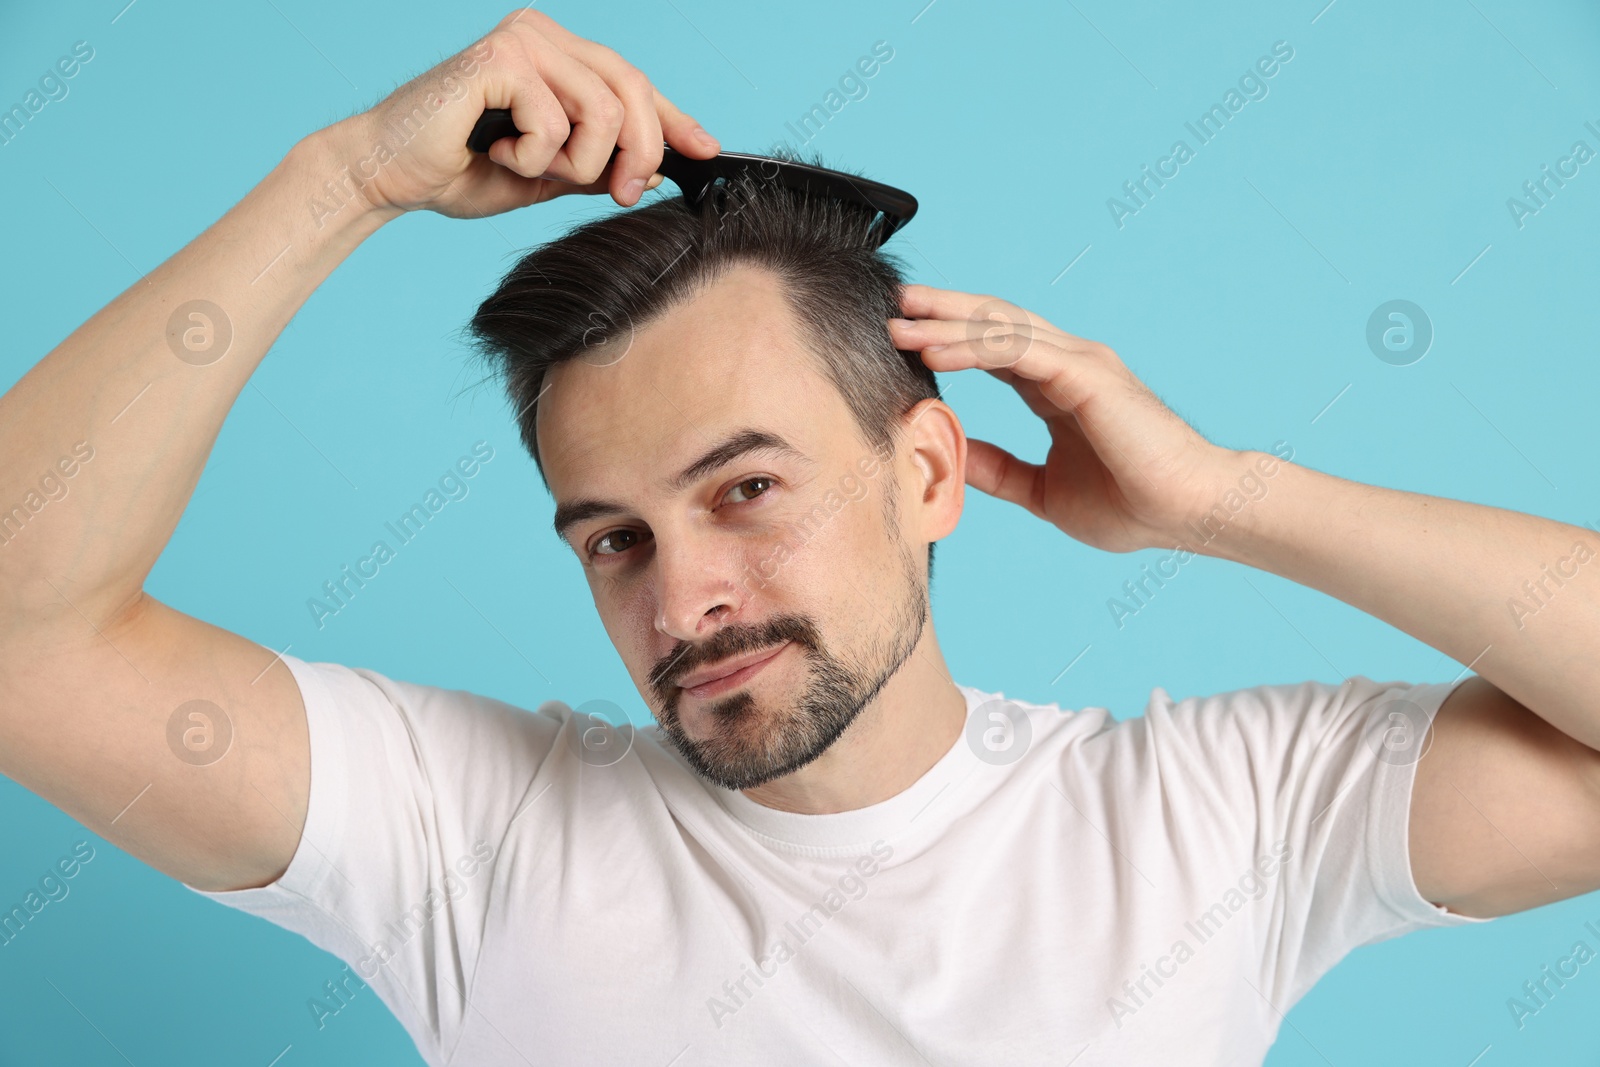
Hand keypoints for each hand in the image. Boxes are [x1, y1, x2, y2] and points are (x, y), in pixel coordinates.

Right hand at [332, 10, 720, 218]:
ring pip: (602, 111)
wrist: (389, 174)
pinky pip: (555, 124)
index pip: (633, 81)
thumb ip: (596, 164)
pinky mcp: (500, 61)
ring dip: (578, 162)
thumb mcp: (548, 174)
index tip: (705, 152)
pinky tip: (496, 153)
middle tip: (621, 194)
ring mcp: (522, 40)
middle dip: (639, 153)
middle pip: (631, 91)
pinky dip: (533, 158)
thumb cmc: (460, 171)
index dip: (674, 119)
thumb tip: (653, 170)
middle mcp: (542, 34)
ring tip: (534, 169)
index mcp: (556, 52)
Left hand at [888, 285, 1243, 553]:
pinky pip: (1016, 351)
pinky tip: (935, 350)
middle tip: (893, 309)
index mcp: (1057, 387)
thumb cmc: (1132, 506)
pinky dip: (972, 347)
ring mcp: (1078, 363)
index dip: (949, 339)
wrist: (1189, 513)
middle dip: (940, 313)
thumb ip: (998, 471)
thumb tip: (954, 458)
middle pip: (992, 323)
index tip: (904, 340)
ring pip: (999, 327)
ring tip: (901, 322)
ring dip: (946, 323)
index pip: (993, 348)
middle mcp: (1067, 363)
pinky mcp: (1085, 375)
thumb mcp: (1042, 490)